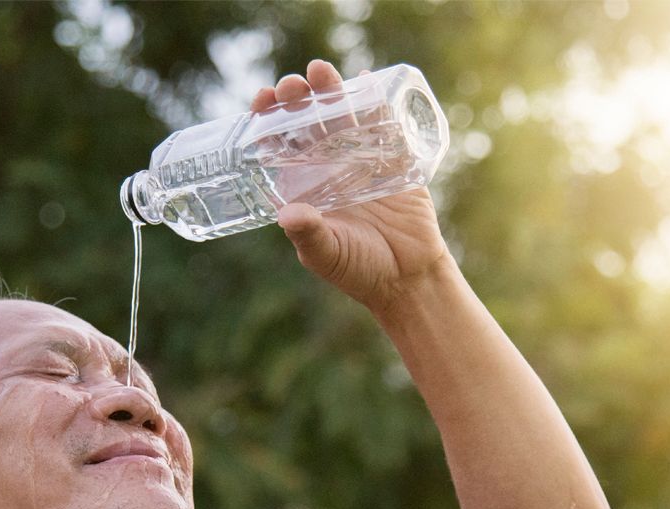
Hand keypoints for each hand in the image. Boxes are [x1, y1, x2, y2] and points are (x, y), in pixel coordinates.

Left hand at [250, 60, 452, 312]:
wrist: (408, 277)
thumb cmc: (360, 270)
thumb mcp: (327, 255)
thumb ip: (308, 235)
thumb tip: (287, 214)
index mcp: (303, 188)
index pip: (278, 146)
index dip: (267, 121)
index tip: (262, 101)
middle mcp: (327, 168)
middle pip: (306, 123)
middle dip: (296, 99)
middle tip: (291, 86)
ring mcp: (359, 160)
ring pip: (340, 116)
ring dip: (329, 90)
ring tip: (319, 71)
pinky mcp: (392, 158)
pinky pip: (382, 122)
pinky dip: (373, 98)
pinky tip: (365, 78)